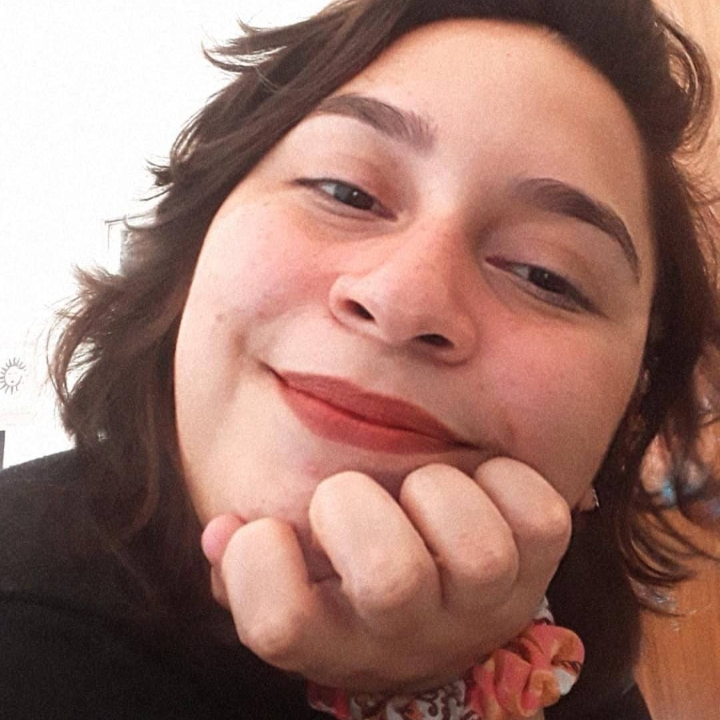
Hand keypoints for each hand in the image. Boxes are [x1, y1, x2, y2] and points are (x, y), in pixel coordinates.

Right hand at [201, 458, 570, 693]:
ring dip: (436, 492)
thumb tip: (225, 532)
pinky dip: (505, 481)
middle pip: (391, 578)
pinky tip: (476, 482)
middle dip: (355, 507)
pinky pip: (539, 517)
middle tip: (349, 494)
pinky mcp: (536, 568)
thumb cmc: (346, 579)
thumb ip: (244, 559)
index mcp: (332, 640)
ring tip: (419, 489)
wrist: (436, 613)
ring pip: (477, 551)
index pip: (281, 626)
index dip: (258, 564)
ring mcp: (481, 606)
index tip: (265, 529)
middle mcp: (412, 635)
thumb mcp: (288, 578)